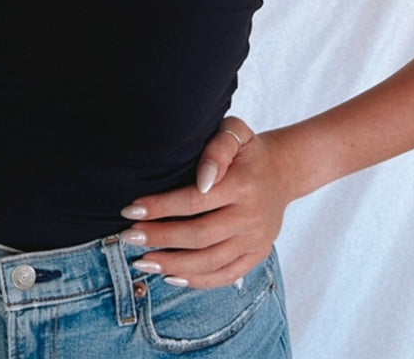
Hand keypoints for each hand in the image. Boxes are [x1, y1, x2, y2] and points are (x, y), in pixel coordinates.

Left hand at [120, 118, 294, 287]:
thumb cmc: (248, 149)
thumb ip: (218, 148)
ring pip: (210, 262)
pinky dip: (197, 280)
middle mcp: (251, 216)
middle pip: (199, 236)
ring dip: (173, 265)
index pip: (194, 201)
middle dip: (160, 238)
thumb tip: (203, 178)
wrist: (283, 170)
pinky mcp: (258, 254)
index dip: (160, 207)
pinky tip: (171, 276)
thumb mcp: (235, 132)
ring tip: (143, 261)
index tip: (131, 209)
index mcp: (243, 184)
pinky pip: (226, 275)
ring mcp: (256, 239)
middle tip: (129, 236)